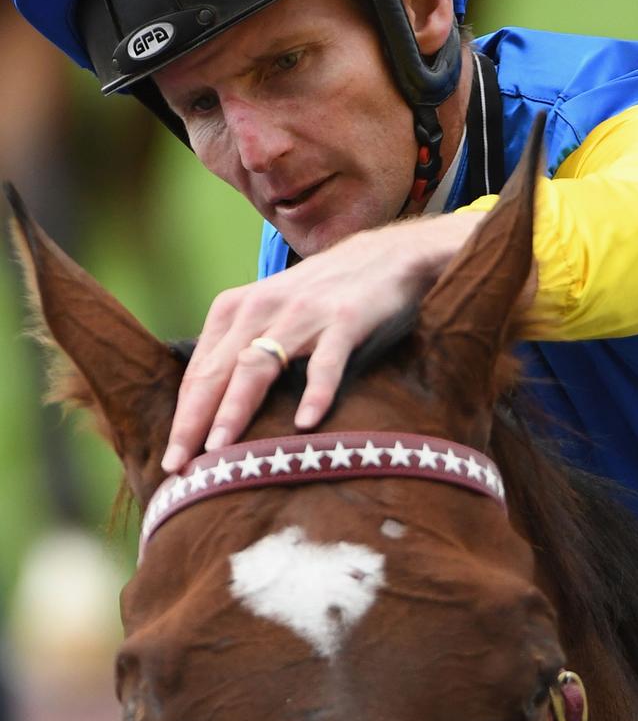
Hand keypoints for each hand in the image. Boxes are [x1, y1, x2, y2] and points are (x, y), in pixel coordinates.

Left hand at [161, 212, 484, 471]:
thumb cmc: (319, 294)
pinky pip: (325, 363)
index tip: (170, 460)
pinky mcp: (343, 320)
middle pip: (217, 373)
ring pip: (257, 367)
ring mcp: (301, 314)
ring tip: (220, 449)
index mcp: (234, 309)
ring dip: (235, 409)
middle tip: (177, 465)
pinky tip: (305, 424)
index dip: (182, 417)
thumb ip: (240, 350)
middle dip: (193, 422)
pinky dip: (315, 393)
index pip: (198, 372)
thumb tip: (208, 409)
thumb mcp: (269, 313)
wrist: (382, 255)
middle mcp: (260, 309)